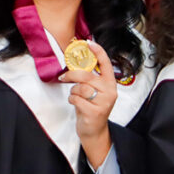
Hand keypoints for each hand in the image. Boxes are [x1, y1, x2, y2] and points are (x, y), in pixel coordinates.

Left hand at [61, 40, 116, 168]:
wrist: (95, 130)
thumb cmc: (92, 107)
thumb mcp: (95, 91)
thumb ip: (90, 78)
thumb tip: (76, 64)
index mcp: (110, 83)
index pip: (105, 63)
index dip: (97, 51)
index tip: (88, 42)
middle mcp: (109, 91)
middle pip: (86, 76)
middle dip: (71, 75)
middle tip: (64, 77)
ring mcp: (104, 102)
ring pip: (80, 88)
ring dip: (73, 93)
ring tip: (78, 98)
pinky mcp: (95, 111)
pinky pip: (76, 99)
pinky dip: (72, 101)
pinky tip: (78, 105)